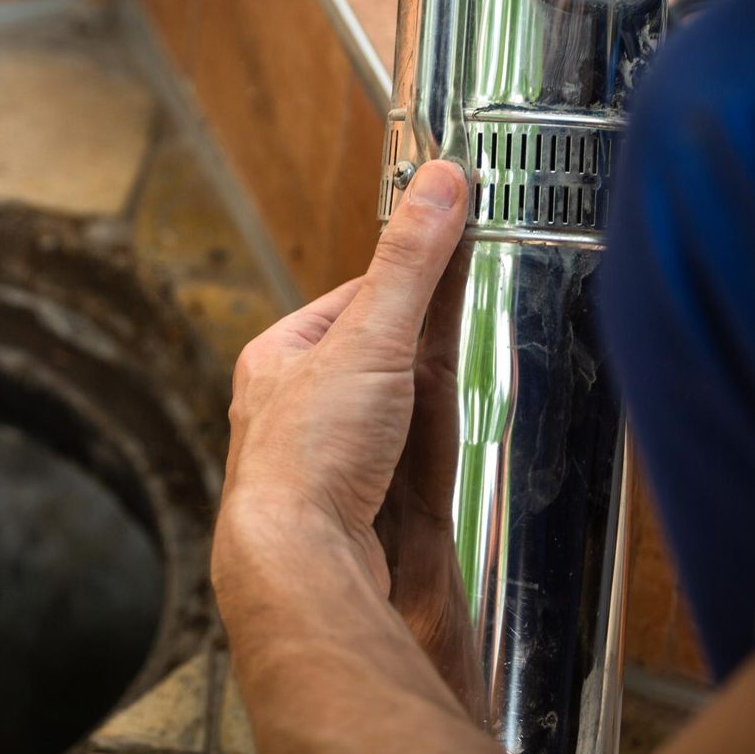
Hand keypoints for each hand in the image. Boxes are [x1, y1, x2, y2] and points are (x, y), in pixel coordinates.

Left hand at [215, 160, 469, 592]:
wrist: (304, 568)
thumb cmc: (308, 460)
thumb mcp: (368, 339)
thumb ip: (410, 264)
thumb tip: (439, 185)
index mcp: (278, 359)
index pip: (354, 300)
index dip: (407, 283)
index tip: (454, 261)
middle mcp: (296, 410)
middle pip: (379, 358)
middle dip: (425, 347)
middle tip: (476, 322)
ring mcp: (330, 464)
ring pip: (396, 414)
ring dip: (435, 405)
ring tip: (472, 390)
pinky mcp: (364, 511)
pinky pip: (412, 467)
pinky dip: (439, 456)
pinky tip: (458, 454)